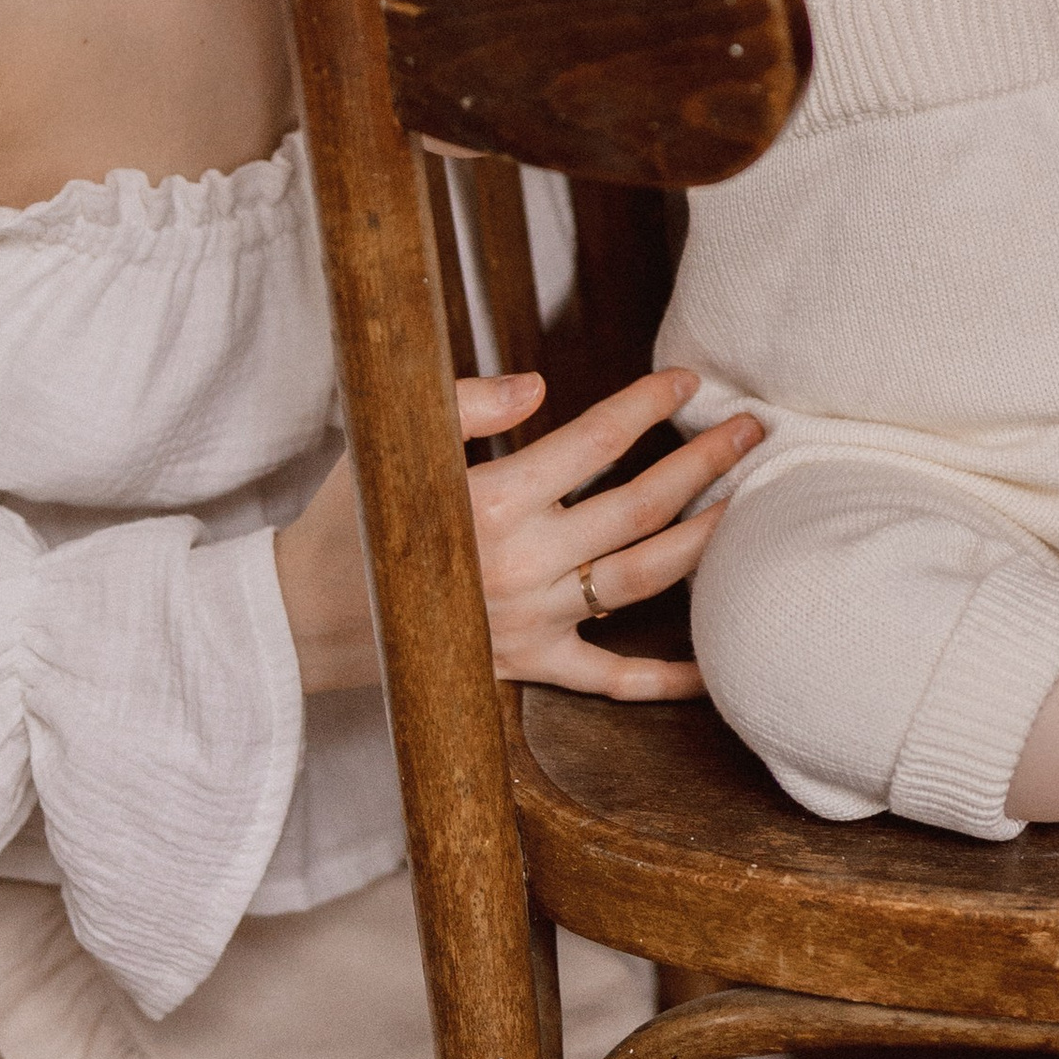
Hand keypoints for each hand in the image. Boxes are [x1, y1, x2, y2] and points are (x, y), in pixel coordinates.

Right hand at [273, 368, 761, 700]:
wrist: (305, 618)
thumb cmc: (352, 517)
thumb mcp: (392, 442)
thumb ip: (464, 404)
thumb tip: (537, 382)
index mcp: (492, 501)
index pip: (594, 443)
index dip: (646, 406)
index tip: (687, 379)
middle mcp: (521, 565)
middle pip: (638, 509)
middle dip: (704, 465)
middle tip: (752, 431)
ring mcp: (530, 622)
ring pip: (639, 582)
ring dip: (702, 542)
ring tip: (747, 507)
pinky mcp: (526, 667)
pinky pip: (607, 679)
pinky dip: (663, 678)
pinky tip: (712, 667)